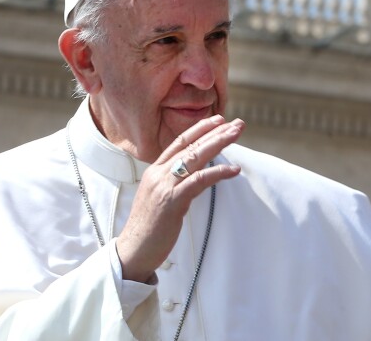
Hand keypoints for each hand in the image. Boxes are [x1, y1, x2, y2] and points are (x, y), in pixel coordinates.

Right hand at [116, 115, 243, 282]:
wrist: (133, 250)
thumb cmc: (149, 228)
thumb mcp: (160, 198)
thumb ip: (175, 183)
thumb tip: (197, 174)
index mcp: (155, 171)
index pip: (179, 142)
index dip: (199, 129)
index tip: (218, 120)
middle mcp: (158, 174)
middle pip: (191, 146)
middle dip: (216, 132)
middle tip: (237, 123)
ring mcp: (164, 186)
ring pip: (195, 157)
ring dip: (219, 143)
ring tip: (237, 135)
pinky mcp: (172, 201)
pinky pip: (199, 180)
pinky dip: (218, 172)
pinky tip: (233, 169)